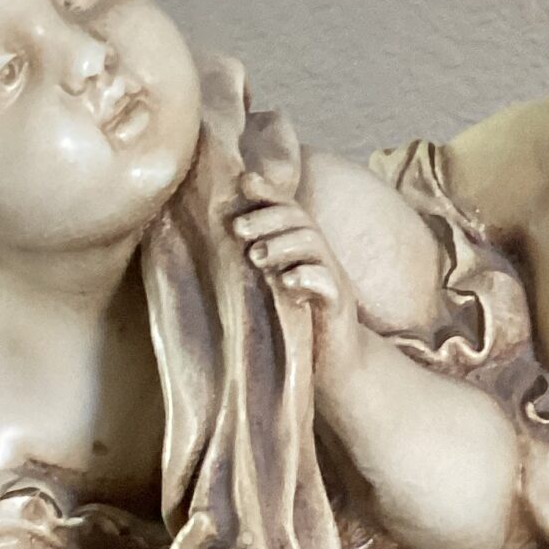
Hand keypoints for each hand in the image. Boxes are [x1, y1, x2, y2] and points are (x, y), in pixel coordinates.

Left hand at [231, 176, 362, 383]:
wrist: (337, 367)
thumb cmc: (297, 329)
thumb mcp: (269, 293)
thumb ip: (253, 268)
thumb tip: (208, 247)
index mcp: (301, 251)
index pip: (287, 209)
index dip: (269, 191)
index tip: (243, 182)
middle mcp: (319, 258)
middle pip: (300, 219)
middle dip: (268, 218)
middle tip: (238, 228)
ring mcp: (333, 280)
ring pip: (314, 244)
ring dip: (282, 244)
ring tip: (256, 256)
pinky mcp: (340, 307)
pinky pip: (328, 283)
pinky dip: (306, 277)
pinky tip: (286, 282)